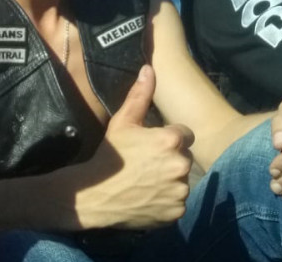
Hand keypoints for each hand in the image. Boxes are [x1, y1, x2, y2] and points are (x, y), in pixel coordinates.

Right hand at [78, 65, 194, 229]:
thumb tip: (149, 69)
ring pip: (183, 180)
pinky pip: (179, 202)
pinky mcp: (177, 212)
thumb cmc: (111, 155)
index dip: (169, 139)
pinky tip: (150, 196)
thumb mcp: (122, 121)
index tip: (153, 145)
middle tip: (148, 164)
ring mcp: (180, 191)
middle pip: (184, 157)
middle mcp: (180, 165)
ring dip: (171, 180)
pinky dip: (168, 200)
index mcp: (171, 140)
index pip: (185, 134)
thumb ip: (140, 95)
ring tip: (148, 181)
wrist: (96, 196)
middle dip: (171, 159)